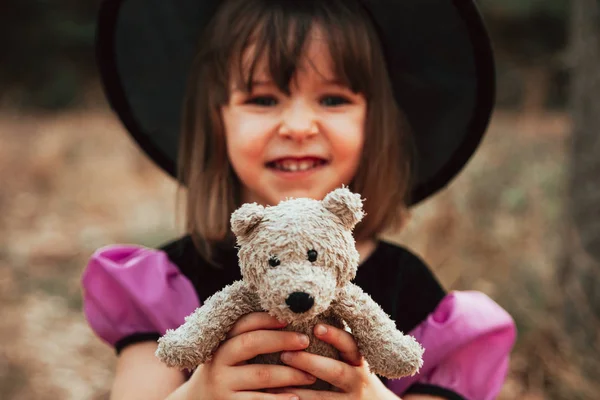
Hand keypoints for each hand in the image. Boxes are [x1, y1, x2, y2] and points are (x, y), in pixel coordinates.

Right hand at [186, 312, 316, 399]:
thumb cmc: (223, 374)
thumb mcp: (227, 354)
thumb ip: (247, 340)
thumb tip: (286, 320)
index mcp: (221, 343)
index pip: (244, 324)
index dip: (267, 319)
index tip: (289, 318)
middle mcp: (219, 361)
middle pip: (252, 343)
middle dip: (282, 340)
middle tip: (305, 341)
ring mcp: (223, 385)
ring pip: (261, 374)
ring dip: (290, 373)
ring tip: (310, 375)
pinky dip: (280, 399)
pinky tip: (296, 398)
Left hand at [269, 323, 399, 398]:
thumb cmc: (354, 377)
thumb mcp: (351, 361)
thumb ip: (334, 346)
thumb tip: (303, 319)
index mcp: (358, 362)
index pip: (349, 345)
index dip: (334, 336)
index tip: (316, 327)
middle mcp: (358, 381)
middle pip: (336, 372)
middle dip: (310, 363)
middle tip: (285, 355)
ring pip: (325, 398)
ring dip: (300, 392)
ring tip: (273, 385)